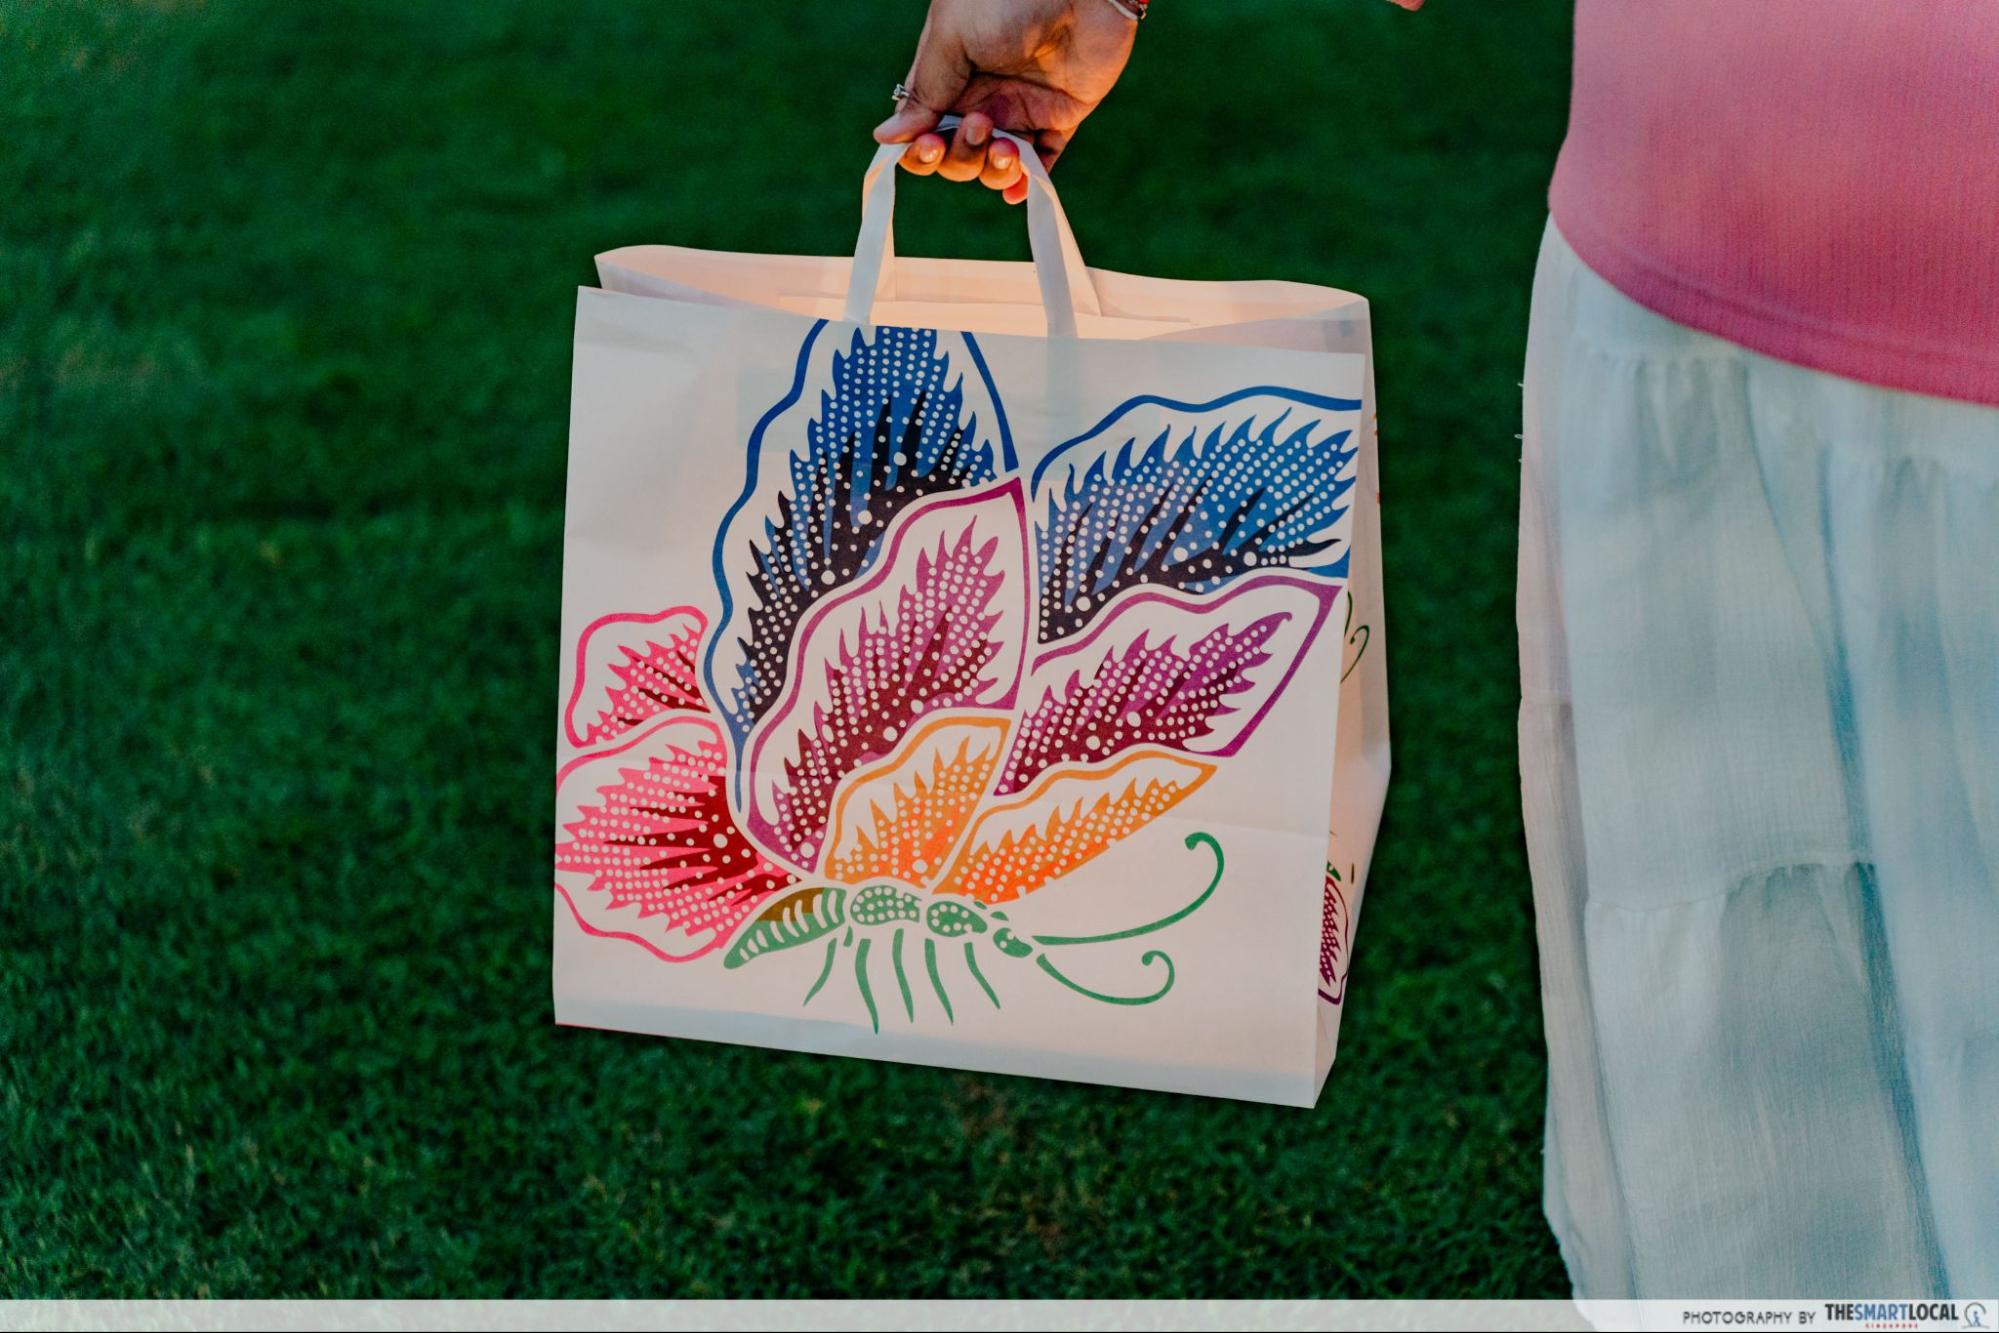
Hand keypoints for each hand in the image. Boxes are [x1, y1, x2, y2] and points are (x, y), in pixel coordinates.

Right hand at [873, 0, 1137, 205]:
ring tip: (1007, 148)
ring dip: (993, 169)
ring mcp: (1021, 107)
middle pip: (956, 154)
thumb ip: (924, 93)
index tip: (927, 145)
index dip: (920, 150)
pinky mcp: (1060, 115)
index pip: (922, 130)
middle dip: (960, 156)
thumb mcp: (951, 38)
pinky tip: (1016, 191)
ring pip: (995, 164)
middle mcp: (980, 95)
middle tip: (980, 124)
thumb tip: (885, 138)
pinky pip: (1041, 161)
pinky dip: (1026, 182)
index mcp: (948, 75)